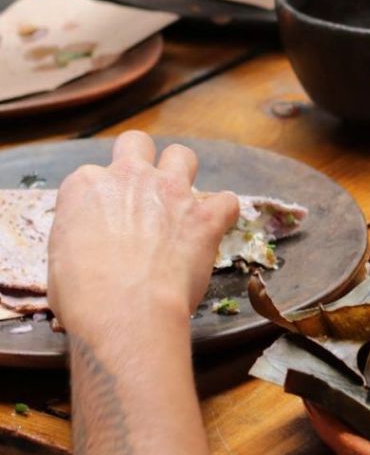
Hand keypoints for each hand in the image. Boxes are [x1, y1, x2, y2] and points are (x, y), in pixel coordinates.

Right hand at [48, 132, 238, 334]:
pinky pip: (225, 200)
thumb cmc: (82, 295)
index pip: (93, 177)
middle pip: (136, 143)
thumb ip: (79, 232)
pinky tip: (213, 228)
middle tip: (143, 192)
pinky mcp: (205, 215)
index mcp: (86, 186)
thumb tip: (93, 241)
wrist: (125, 311)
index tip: (104, 223)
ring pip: (182, 155)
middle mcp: (129, 177)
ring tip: (179, 202)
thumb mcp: (60, 257)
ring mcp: (171, 191)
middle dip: (141, 160)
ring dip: (182, 173)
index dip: (101, 200)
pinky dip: (221, 213)